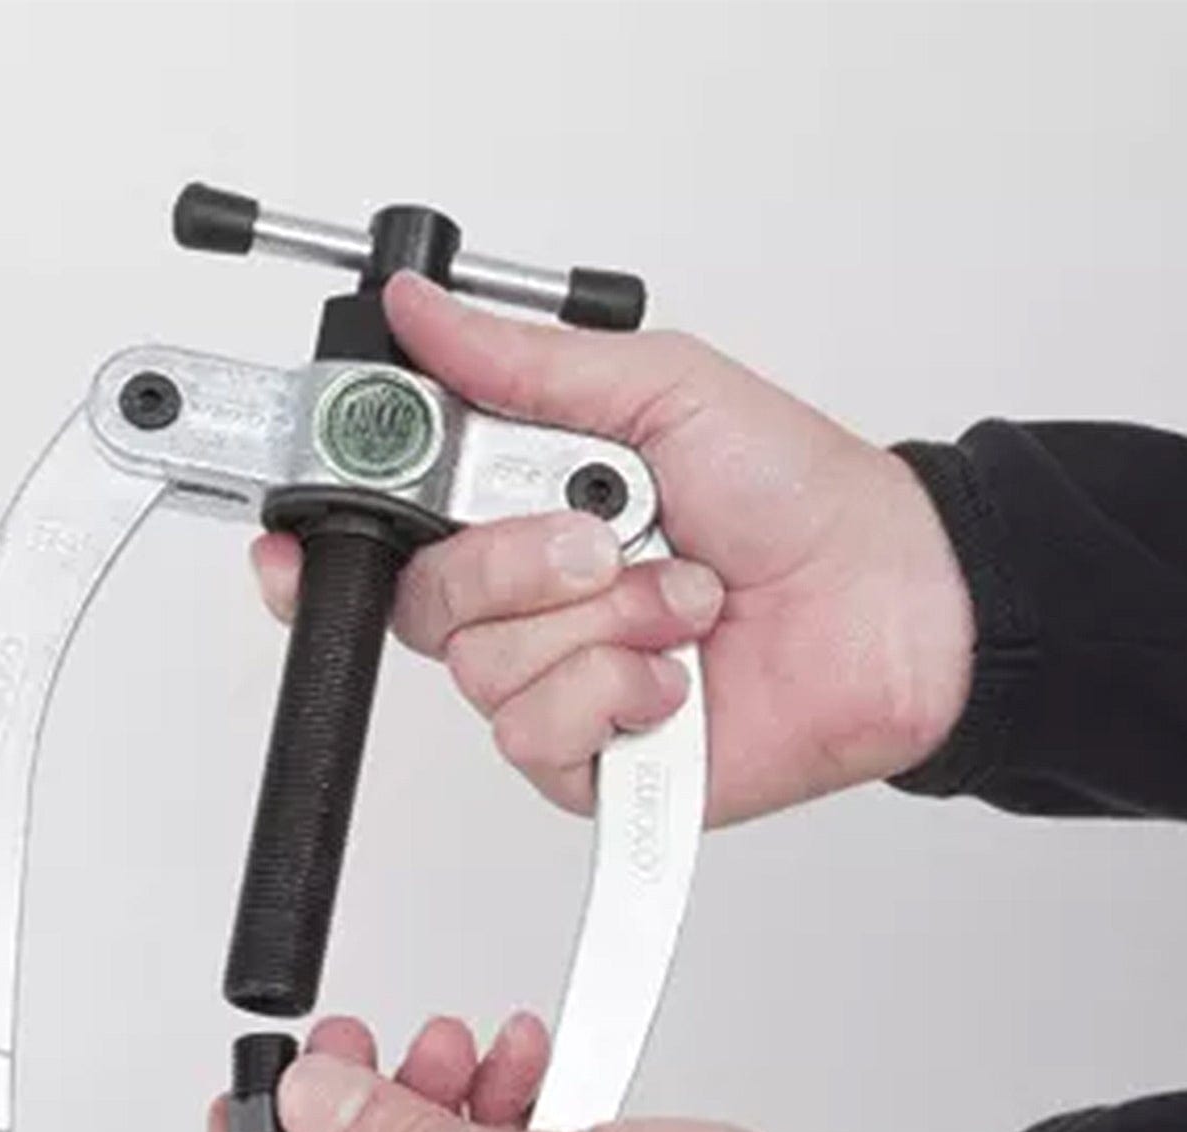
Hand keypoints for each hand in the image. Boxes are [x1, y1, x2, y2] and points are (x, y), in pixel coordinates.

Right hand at [250, 272, 974, 826]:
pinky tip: (676, 681)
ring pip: (484, 675)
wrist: (890, 600)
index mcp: (527, 512)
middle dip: (521, 562)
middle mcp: (533, 607)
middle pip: (425, 605)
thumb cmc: (797, 494)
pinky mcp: (597, 764)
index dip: (329, 546)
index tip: (296, 543)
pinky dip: (615, 697)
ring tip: (683, 603)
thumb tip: (417, 310)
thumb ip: (523, 364)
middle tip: (607, 538)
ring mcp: (564, 689)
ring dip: (599, 626)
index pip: (389, 540)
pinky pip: (539, 739)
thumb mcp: (657, 390)